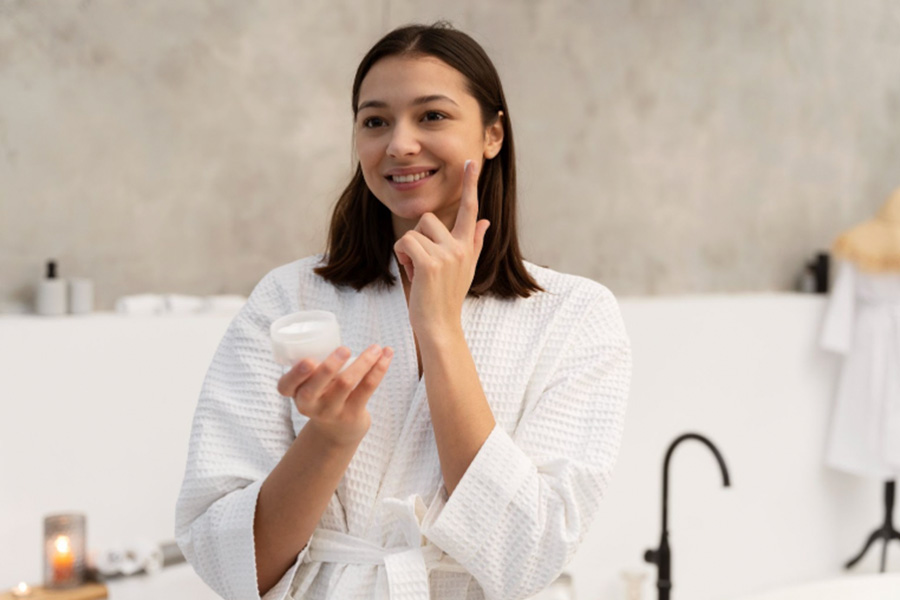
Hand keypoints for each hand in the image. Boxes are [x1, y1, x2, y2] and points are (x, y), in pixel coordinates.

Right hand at [277, 344, 392, 445]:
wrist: (338, 431)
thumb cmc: (323, 394)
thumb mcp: (311, 383)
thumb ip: (316, 365)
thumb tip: (333, 333)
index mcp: (295, 393)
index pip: (285, 386)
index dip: (296, 374)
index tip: (309, 361)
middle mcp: (309, 405)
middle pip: (315, 387)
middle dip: (329, 366)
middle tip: (345, 349)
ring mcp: (330, 411)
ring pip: (346, 384)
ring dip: (363, 362)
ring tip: (375, 347)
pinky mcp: (352, 414)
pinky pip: (366, 388)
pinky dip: (378, 369)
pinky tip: (386, 355)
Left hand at [393, 159, 490, 336]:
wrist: (440, 326)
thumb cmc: (447, 298)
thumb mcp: (466, 268)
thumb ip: (476, 242)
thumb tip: (486, 221)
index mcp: (468, 246)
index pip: (471, 209)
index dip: (470, 184)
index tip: (471, 161)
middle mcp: (460, 247)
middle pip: (428, 219)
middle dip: (417, 238)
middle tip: (421, 263)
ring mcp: (447, 254)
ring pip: (414, 232)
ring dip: (408, 250)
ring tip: (417, 271)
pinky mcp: (430, 262)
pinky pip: (405, 242)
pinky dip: (402, 256)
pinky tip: (411, 272)